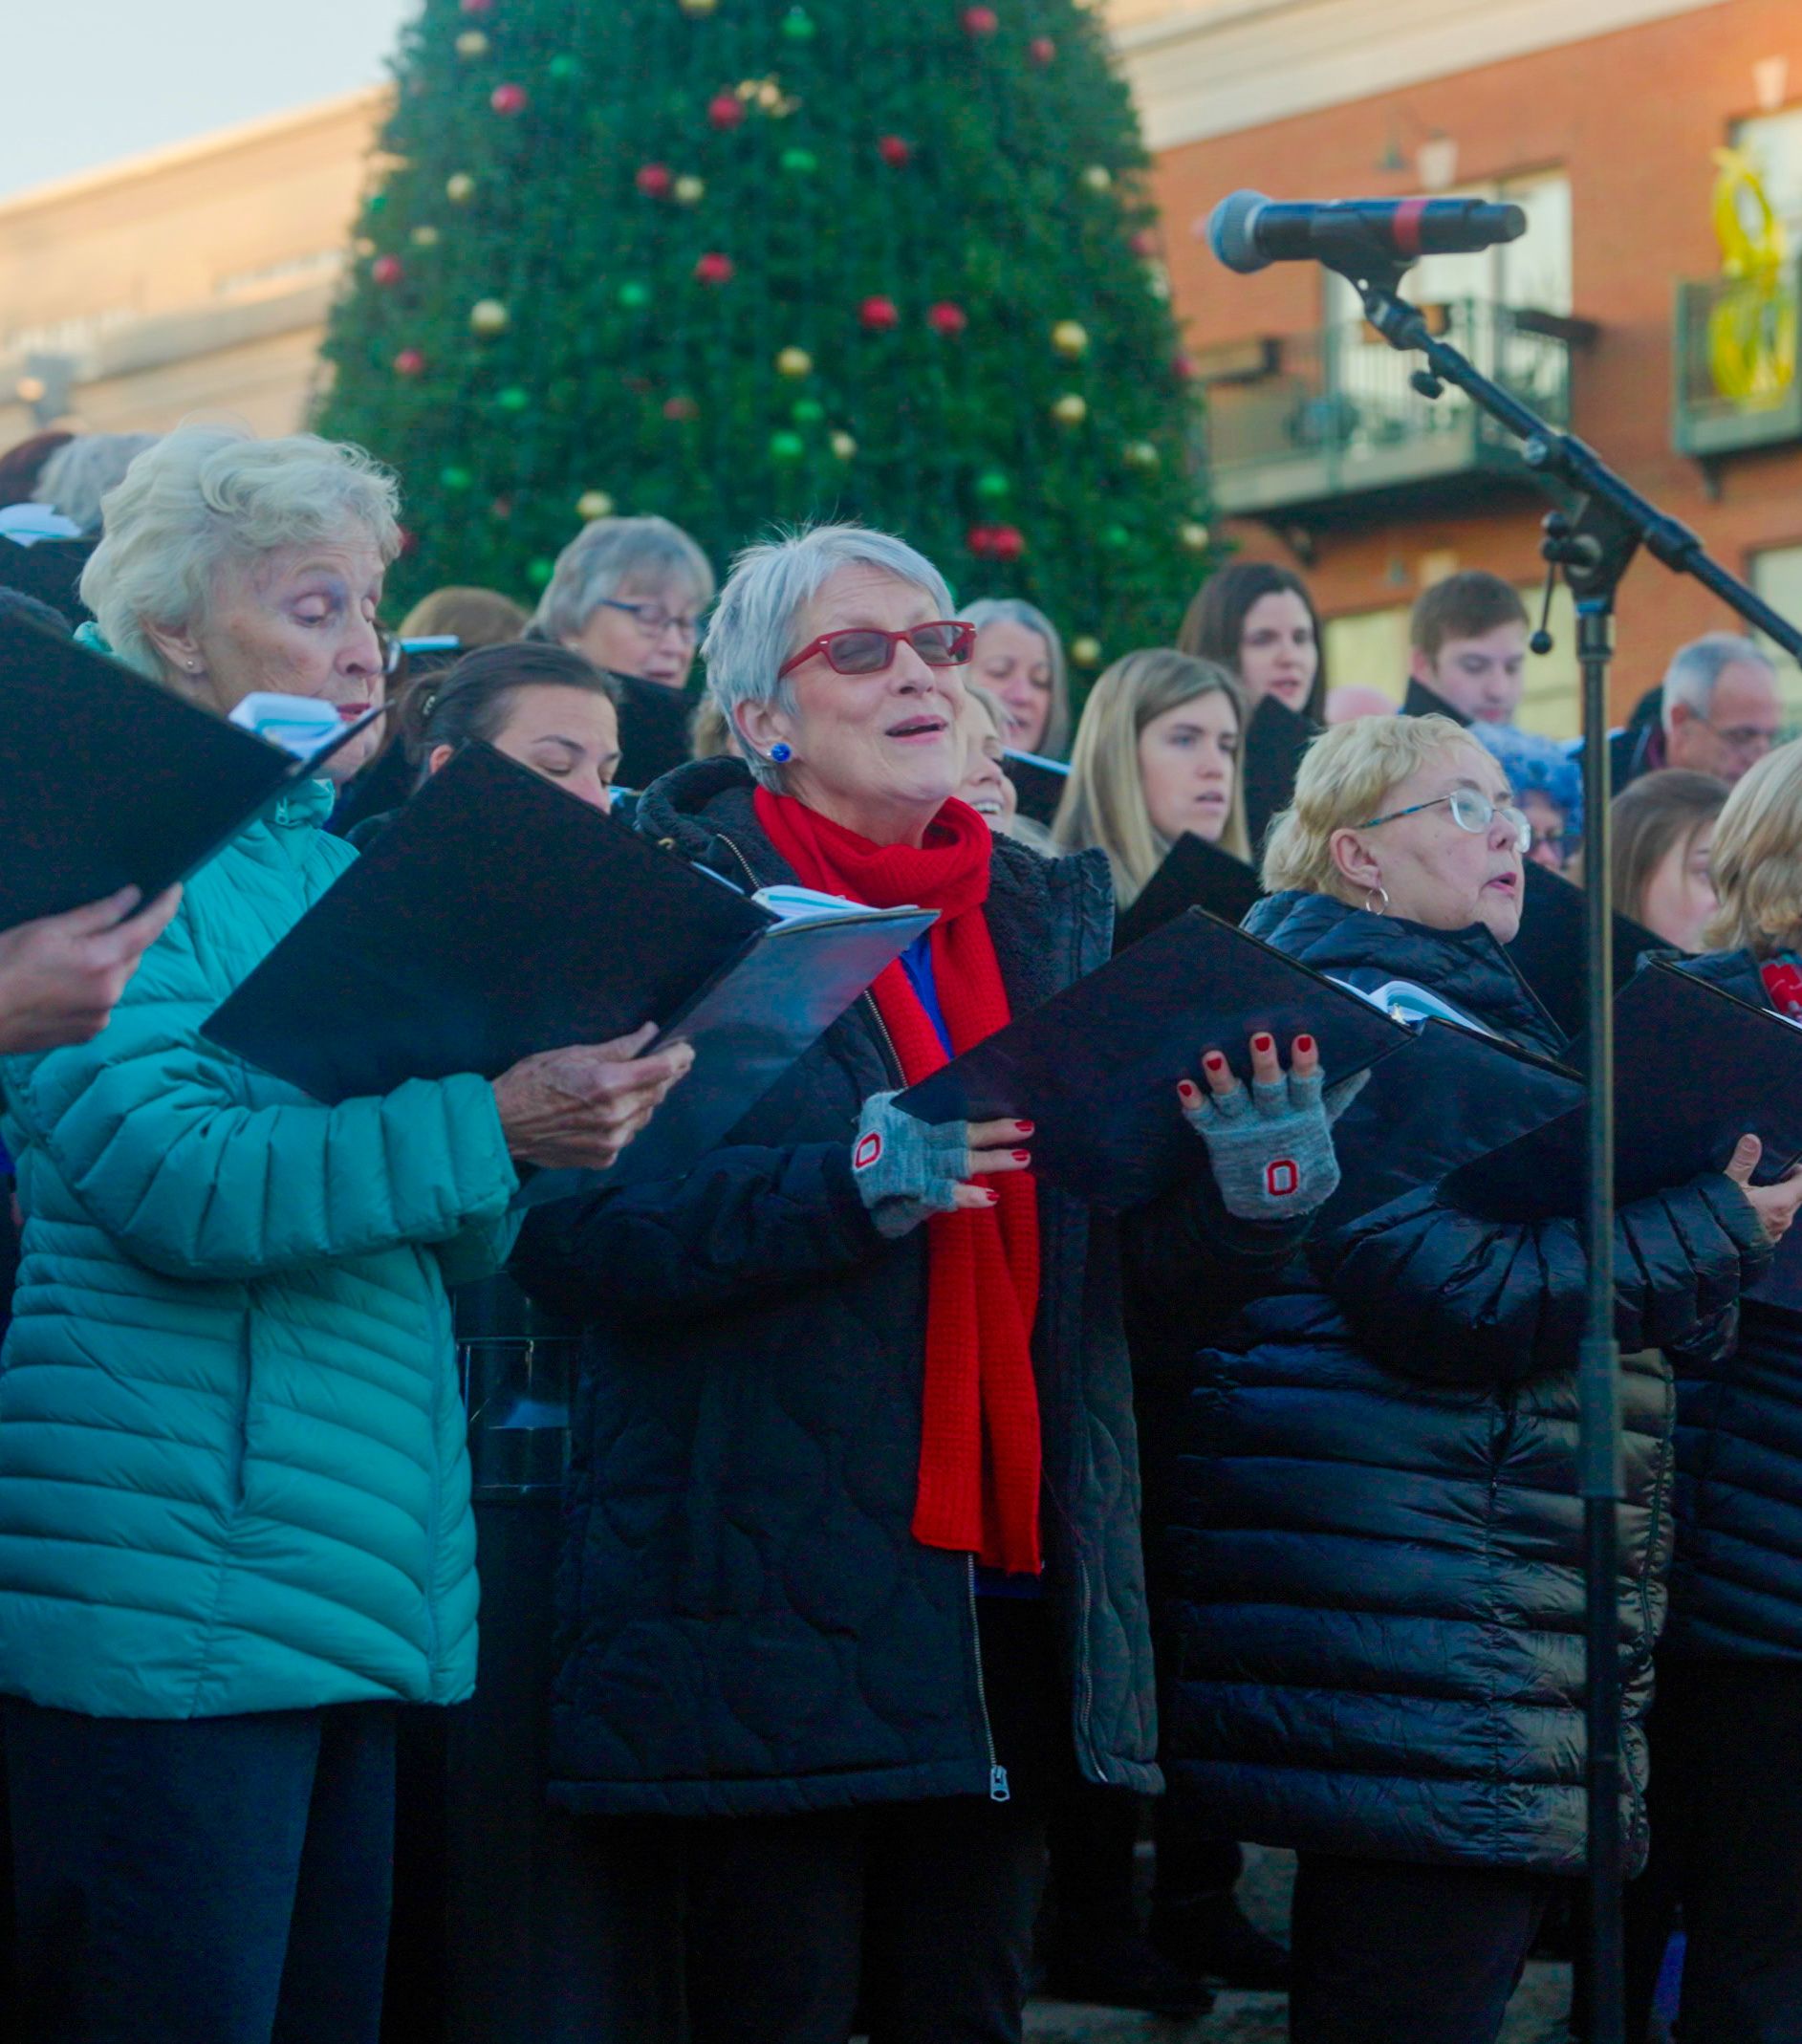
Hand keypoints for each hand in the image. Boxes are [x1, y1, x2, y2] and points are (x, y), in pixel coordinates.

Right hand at [0, 886, 181, 1052]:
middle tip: (102, 925)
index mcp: (102, 962)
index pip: (148, 929)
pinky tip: (63, 984)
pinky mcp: (87, 1033)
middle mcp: (110, 992)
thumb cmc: (2, 966)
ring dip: (108, 964)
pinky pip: (103, 1002)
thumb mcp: (47, 929)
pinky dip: (94, 988)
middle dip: (125, 937)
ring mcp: (100, 1017)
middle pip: (133, 955)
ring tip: (69, 958)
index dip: (165, 907)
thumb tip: (132, 897)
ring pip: (118, 979)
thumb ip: (96, 914)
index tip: (177, 890)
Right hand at [492, 1024, 694, 1171]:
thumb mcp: (573, 1054)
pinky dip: (625, 1122)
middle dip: (663, 1076)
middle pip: (658, 1093)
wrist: (502, 1126)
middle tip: (662, 1063)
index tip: (685, 1049)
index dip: (679, 1057)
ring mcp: (613, 1142)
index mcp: (609, 1085)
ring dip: (643, 1100)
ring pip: (645, 1116)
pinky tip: (608, 1113)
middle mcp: (617, 1116)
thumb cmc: (532, 1082)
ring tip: (627, 1087)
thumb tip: (650, 1034)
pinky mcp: (604, 1158)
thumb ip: (618, 1048)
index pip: (662, 1070)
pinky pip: (627, 1135)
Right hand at [851, 1091, 1032, 1239]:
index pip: (951, 1107)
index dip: (979, 1104)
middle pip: (961, 1132)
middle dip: (995, 1130)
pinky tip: (990, 1198)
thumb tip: (948, 1088)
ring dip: (992, 1160)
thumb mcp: (886, 1116)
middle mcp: (917, 1140)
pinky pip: (943, 1195)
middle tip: (1028, 1126)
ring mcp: (917, 1168)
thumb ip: (913, 1103)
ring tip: (1022, 1158)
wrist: (850, 1190)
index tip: (1008, 1096)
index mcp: (913, 1117)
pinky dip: (966, 1197)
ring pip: (960, 1162)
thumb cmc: (880, 1150)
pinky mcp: (915, 1194)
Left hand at [1177, 1029, 1366, 1222]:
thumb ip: (1339, 1097)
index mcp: (1301, 1115)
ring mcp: (1244, 1128)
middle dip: (1265, 1064)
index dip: (1305, 1065)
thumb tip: (1365, 1070)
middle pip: (1269, 1089)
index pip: (1306, 1087)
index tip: (1304, 1040)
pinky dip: (1194, 1104)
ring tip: (1212, 1056)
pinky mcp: (1219, 1137)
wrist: (1275, 1205)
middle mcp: (1272, 1119)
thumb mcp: (1321, 1126)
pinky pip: (1204, 1119)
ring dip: (1222, 1078)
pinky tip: (1184, 1085)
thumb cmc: (1300, 1152)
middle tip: (1259, 1038)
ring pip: (1233, 1100)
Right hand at [1725, 1134, 1801, 1245]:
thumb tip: (1752, 1138)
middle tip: (1775, 1172)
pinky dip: (1770, 1213)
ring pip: (1786, 1211)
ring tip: (1761, 1191)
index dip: (1800, 1172)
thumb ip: (1742, 1162)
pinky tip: (1752, 1211)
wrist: (1710, 1249)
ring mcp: (1777, 1232)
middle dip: (1791, 1184)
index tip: (1791, 1164)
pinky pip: (1775, 1222)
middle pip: (1798, 1196)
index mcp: (1782, 1200)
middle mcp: (1785, 1217)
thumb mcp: (1729, 1184)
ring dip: (1779, 1200)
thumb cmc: (1722, 1215)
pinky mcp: (1767, 1242)